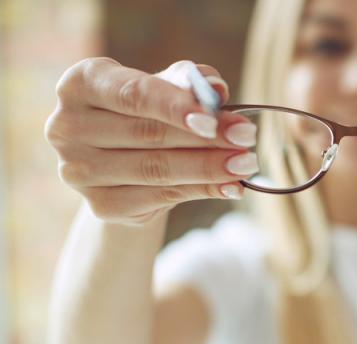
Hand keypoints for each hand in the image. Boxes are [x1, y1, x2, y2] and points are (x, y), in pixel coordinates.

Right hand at [44, 57, 259, 225]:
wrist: (127, 166)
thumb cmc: (149, 114)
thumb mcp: (167, 89)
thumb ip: (189, 83)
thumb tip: (215, 88)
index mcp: (79, 84)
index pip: (132, 94)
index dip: (176, 106)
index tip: (216, 117)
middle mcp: (67, 126)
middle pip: (148, 134)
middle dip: (206, 137)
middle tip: (248, 138)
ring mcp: (78, 170)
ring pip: (156, 169)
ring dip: (210, 168)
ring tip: (247, 164)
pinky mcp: (100, 206)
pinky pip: (159, 197)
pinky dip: (202, 191)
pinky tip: (232, 187)